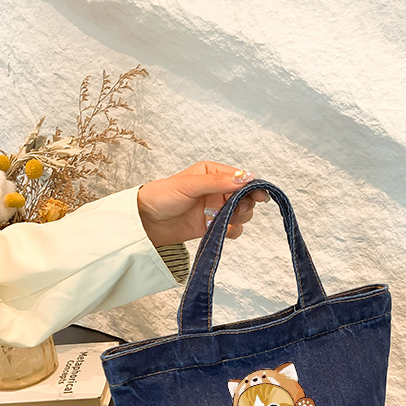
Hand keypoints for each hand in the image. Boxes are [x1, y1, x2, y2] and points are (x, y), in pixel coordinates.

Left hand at [136, 161, 268, 246]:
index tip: (260, 197)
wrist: (145, 221)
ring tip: (223, 220)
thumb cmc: (162, 196)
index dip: (253, 187)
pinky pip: (232, 229)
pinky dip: (231, 231)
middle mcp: (217, 190)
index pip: (241, 178)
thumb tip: (246, 178)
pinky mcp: (212, 226)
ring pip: (241, 214)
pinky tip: (221, 230)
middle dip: (244, 205)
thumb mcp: (190, 185)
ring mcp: (215, 208)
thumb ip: (218, 182)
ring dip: (238, 219)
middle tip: (234, 210)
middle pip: (245, 198)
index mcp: (213, 173)